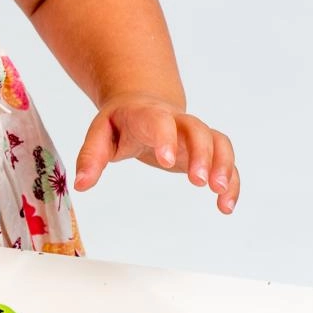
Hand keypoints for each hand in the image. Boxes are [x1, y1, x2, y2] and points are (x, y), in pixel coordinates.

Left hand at [73, 93, 238, 213]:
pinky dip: (231, 181)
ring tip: (219, 193)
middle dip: (202, 154)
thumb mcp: (99, 135)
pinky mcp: (206, 151)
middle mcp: (177, 122)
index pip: (159, 121)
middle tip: (199, 182)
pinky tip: (225, 206)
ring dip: (223, 166)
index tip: (166, 161)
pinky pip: (226, 161)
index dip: (165, 137)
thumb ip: (90, 157)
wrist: (142, 106)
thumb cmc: (120, 124)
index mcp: (147, 115)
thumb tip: (81, 184)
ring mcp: (194, 136)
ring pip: (218, 142)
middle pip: (197, 130)